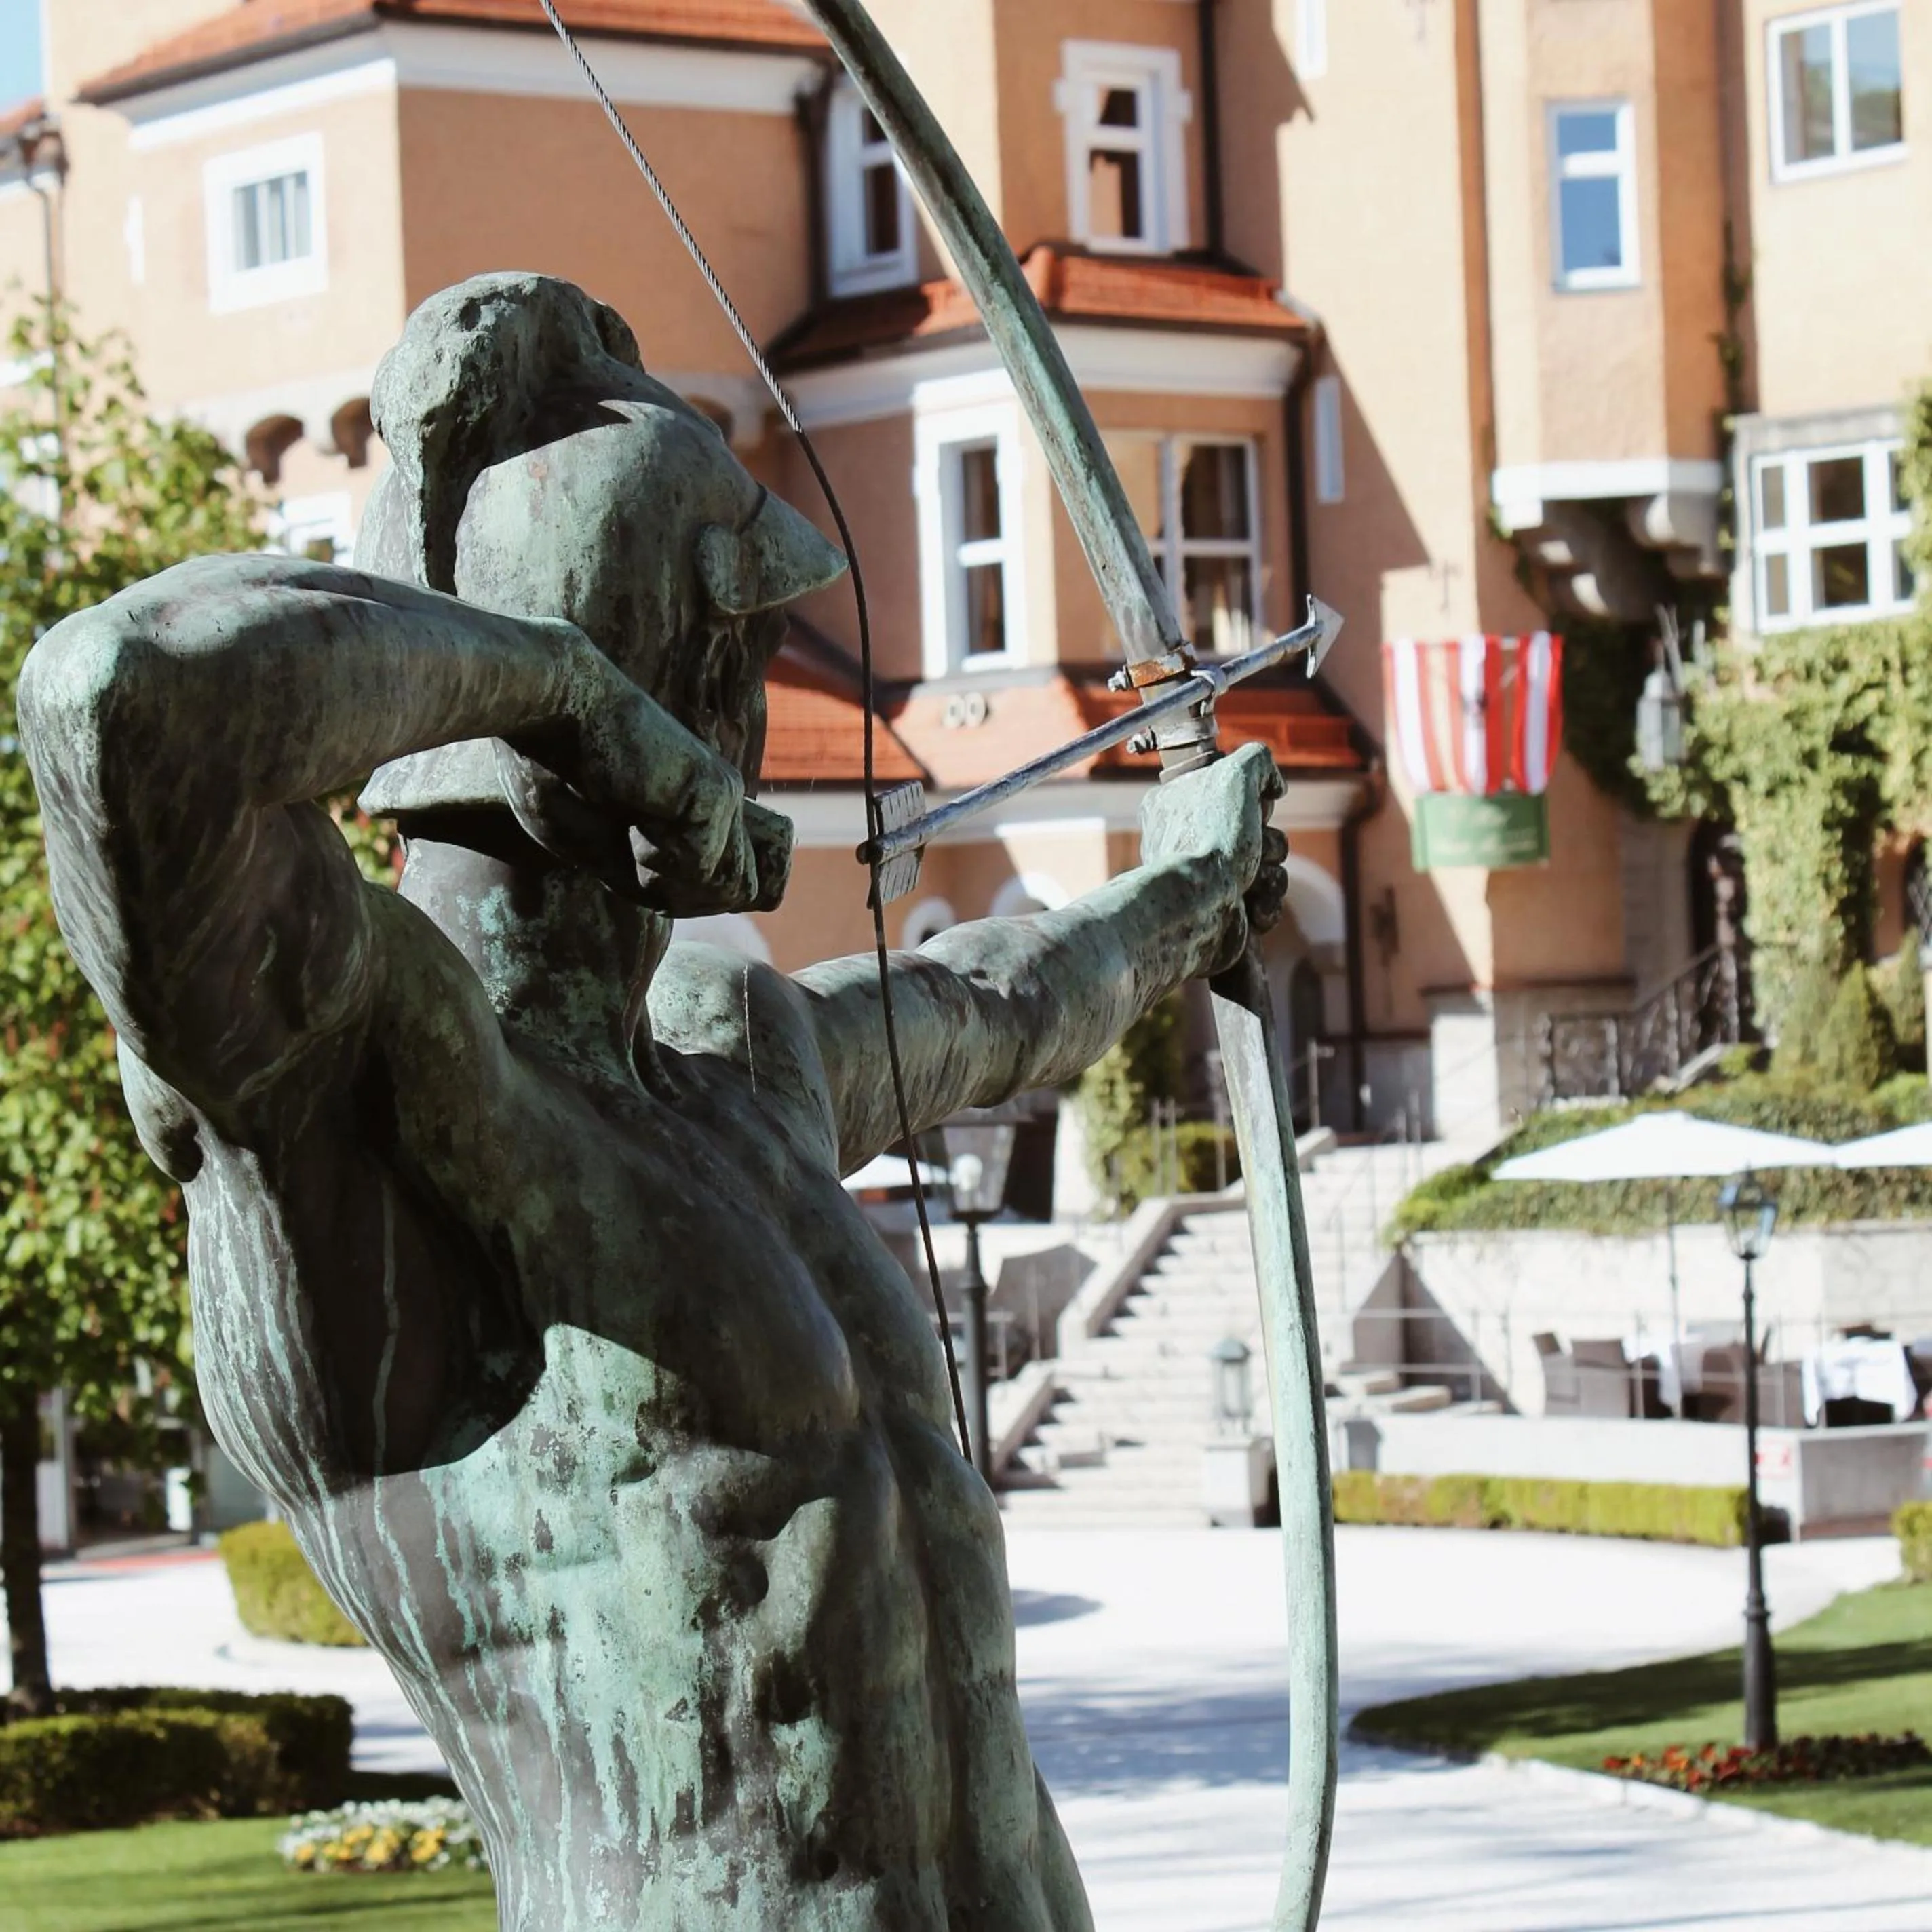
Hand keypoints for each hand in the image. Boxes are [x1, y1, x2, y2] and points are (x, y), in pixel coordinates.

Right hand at [495, 628, 791, 913]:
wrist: (549, 710)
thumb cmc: (555, 773)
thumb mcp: (604, 849)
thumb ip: (649, 880)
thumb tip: (680, 906)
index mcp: (696, 808)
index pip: (724, 883)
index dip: (682, 899)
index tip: (632, 866)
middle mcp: (720, 800)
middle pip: (731, 894)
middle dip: (678, 898)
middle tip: (628, 845)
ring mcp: (724, 796)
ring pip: (721, 890)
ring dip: (664, 881)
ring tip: (627, 823)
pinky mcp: (715, 796)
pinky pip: (700, 870)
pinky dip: (656, 861)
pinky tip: (631, 811)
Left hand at [1138, 742, 1289, 971]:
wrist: (1198, 905)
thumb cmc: (1210, 837)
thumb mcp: (1235, 773)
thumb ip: (1258, 759)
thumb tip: (1274, 787)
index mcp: (1175, 802)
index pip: (1234, 791)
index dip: (1254, 801)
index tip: (1252, 808)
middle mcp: (1185, 840)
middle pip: (1257, 832)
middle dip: (1269, 843)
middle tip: (1253, 846)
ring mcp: (1203, 878)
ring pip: (1267, 868)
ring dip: (1271, 876)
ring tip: (1251, 882)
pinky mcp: (1222, 911)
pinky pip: (1263, 901)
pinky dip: (1265, 904)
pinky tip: (1251, 908)